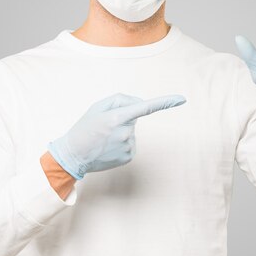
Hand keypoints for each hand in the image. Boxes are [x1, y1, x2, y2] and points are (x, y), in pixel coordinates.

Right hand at [47, 92, 186, 179]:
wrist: (73, 155)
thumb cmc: (85, 127)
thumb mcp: (98, 106)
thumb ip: (121, 99)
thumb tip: (140, 105)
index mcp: (117, 117)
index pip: (146, 107)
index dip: (165, 102)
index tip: (182, 99)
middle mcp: (125, 132)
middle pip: (134, 117)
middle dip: (123, 117)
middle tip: (104, 126)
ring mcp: (128, 146)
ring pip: (132, 131)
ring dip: (121, 131)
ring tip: (104, 138)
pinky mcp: (129, 156)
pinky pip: (131, 143)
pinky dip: (122, 143)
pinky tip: (109, 147)